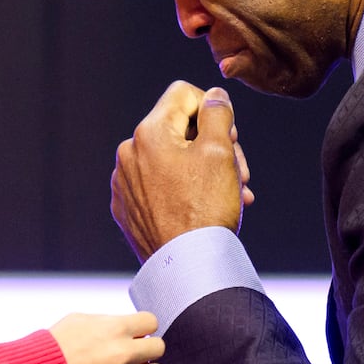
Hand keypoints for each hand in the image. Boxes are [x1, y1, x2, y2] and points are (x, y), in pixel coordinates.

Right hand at [49, 311, 164, 363]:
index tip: (137, 329)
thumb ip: (109, 322)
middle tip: (135, 347)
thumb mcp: (81, 319)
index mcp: (116, 328)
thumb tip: (125, 326)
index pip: (152, 321)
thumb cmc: (56, 344)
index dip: (144, 325)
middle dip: (148, 346)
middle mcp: (123, 353)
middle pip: (159, 347)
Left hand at [110, 82, 253, 261]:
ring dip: (203, 171)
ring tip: (231, 195)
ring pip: (171, 160)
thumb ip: (217, 113)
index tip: (230, 135)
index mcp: (149, 132)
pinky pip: (158, 187)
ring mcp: (124, 183)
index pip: (183, 94)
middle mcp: (128, 153)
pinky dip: (183, 191)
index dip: (212, 108)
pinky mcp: (126, 209)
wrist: (187, 269)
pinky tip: (205, 210)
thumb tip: (213, 95)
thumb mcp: (220, 151)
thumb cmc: (206, 209)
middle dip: (213, 146)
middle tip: (240, 173)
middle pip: (179, 130)